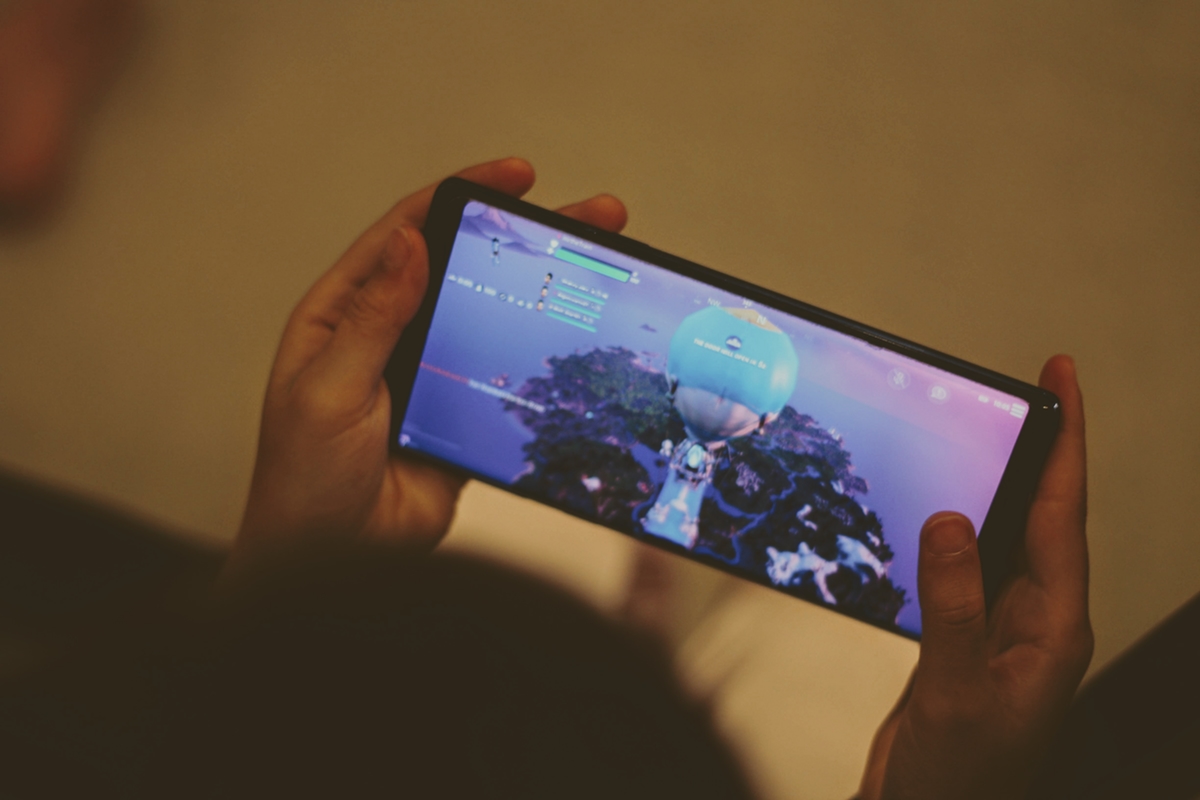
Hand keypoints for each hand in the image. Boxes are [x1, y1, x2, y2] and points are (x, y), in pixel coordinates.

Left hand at [238, 158, 627, 549]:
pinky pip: (505, 374)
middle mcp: (387, 336)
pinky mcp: (461, 415)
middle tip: (586, 216)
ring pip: (493, 317)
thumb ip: (373, 320)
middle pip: (463, 268)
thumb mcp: (329, 392)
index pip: (405, 235)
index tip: (513, 177)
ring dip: (542, 291)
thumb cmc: (303, 483)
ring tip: (600, 267)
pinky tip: (578, 340)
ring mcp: (430, 375)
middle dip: (525, 237)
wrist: (328, 566)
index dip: (459, 196)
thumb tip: (407, 243)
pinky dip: (541, 354)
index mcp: (343, 316)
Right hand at [859, 355, 1092, 799]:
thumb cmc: (963, 778)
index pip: (1063, 515)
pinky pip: (967, 565)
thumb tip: (949, 522)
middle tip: (1037, 388)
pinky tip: (937, 508)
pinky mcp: (965, 637)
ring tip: (990, 430)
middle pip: (1046, 513)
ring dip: (1000, 482)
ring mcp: (1001, 627)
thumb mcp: (956, 691)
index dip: (1067, 443)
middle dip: (1046, 447)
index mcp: (1053, 628)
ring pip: (1006, 536)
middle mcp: (1036, 620)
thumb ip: (954, 606)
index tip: (1064, 384)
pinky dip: (954, 526)